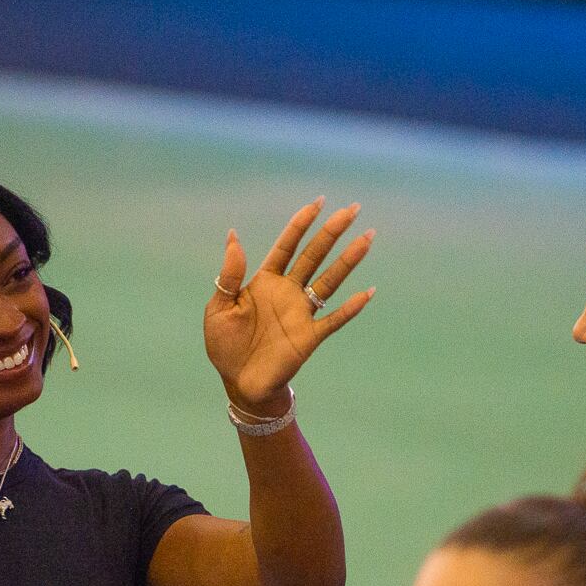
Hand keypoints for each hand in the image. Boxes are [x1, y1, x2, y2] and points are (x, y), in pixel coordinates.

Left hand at [204, 198, 374, 409]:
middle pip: (314, 256)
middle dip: (332, 232)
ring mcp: (301, 313)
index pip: (287, 246)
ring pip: (329, 281)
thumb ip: (230, 275)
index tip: (318, 203)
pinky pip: (334, 319)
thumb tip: (233, 236)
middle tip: (352, 209)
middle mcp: (288, 292)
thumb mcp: (218, 308)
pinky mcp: (309, 337)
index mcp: (265, 281)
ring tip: (367, 238)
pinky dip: (350, 308)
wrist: (238, 383)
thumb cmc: (225, 345)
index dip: (301, 224)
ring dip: (348, 260)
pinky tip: (367, 292)